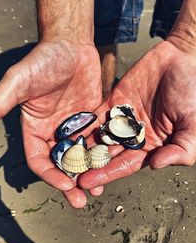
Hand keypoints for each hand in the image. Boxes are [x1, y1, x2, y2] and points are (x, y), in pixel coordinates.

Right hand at [0, 40, 101, 206]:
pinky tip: (110, 164)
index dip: (49, 174)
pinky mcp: (91, 120)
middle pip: (61, 163)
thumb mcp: (20, 80)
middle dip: (70, 182)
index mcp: (35, 130)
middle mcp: (53, 132)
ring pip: (81, 156)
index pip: (38, 160)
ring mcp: (74, 127)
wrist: (70, 46)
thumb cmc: (43, 60)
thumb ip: (2, 100)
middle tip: (81, 200)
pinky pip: (97, 141)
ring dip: (88, 173)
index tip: (63, 185)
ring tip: (98, 189)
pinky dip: (102, 154)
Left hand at [79, 40, 195, 189]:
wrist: (182, 59)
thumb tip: (157, 165)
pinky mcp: (114, 103)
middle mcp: (133, 137)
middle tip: (67, 173)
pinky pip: (97, 115)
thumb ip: (180, 149)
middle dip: (88, 164)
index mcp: (151, 146)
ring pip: (99, 136)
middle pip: (107, 154)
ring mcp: (121, 120)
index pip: (125, 164)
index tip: (87, 183)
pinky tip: (67, 131)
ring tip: (60, 155)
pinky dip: (83, 124)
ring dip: (81, 146)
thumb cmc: (192, 94)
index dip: (107, 174)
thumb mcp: (193, 125)